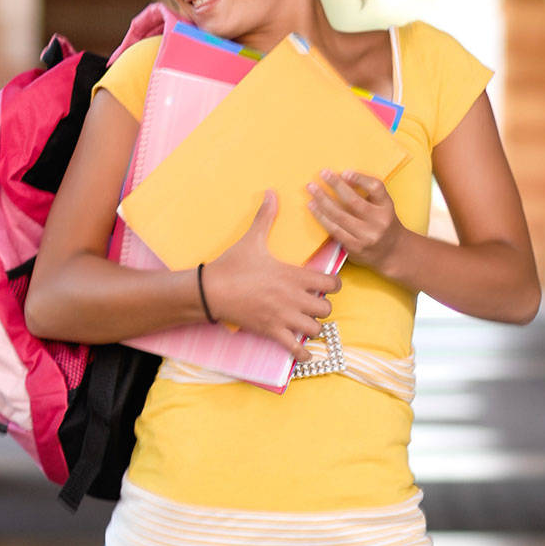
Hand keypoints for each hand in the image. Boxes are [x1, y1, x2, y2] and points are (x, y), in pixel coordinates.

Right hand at [203, 192, 334, 362]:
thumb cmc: (233, 265)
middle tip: (315, 304)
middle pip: (327, 308)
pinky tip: (303, 351)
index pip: (332, 283)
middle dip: (324, 307)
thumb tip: (271, 193)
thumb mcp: (252, 239)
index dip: (334, 284)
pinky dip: (302, 353)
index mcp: (293, 275)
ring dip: (314, 327)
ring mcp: (283, 317)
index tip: (327, 284)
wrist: (211, 290)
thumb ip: (266, 218)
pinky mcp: (271, 331)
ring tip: (306, 323)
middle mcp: (293, 298)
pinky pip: (295, 349)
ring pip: (315, 329)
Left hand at [307, 170, 401, 270]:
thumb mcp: (383, 207)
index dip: (360, 179)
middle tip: (323, 173)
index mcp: (387, 208)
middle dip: (336, 185)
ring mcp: (367, 237)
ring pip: (340, 216)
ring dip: (323, 201)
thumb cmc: (382, 224)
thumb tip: (342, 178)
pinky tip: (313, 207)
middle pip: (354, 201)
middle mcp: (379, 222)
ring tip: (312, 189)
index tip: (345, 172)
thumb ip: (368, 194)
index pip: (376, 188)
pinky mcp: (355, 248)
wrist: (392, 253)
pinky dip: (322, 217)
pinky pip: (335, 230)